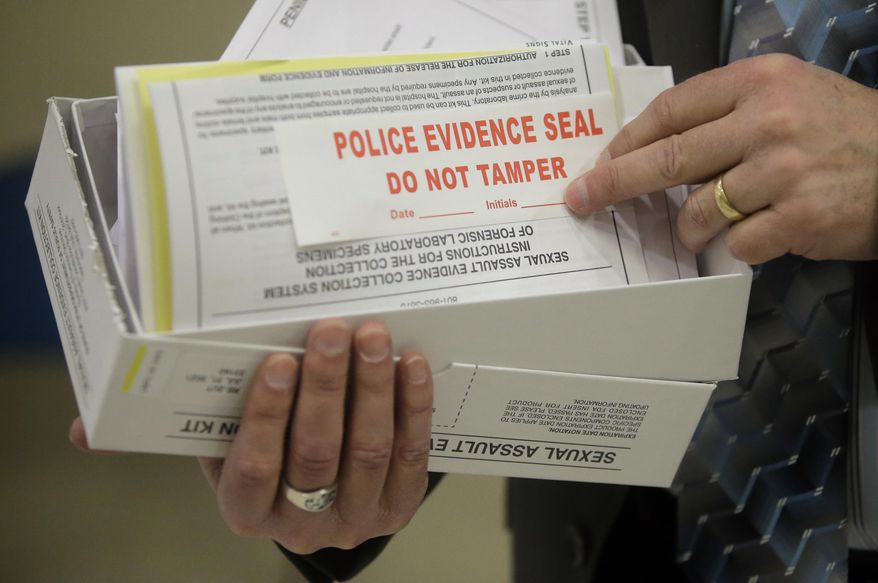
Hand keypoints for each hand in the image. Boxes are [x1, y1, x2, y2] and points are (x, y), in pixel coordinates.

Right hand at [199, 319, 432, 553]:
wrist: (319, 493)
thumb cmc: (272, 451)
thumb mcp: (238, 440)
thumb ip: (242, 407)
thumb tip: (262, 346)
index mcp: (247, 510)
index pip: (256, 466)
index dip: (268, 413)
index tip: (280, 361)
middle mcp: (300, 526)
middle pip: (317, 452)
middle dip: (325, 385)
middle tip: (332, 332)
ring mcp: (354, 520)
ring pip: (367, 450)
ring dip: (372, 386)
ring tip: (372, 339)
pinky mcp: (398, 507)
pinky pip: (409, 454)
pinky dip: (412, 405)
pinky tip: (412, 366)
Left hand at [564, 54, 877, 263]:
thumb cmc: (847, 131)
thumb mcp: (790, 96)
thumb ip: (728, 114)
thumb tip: (659, 148)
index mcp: (759, 82)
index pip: (671, 110)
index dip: (627, 140)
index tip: (601, 161)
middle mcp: (768, 120)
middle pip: (667, 158)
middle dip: (614, 182)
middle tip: (584, 198)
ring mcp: (782, 170)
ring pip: (697, 210)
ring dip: (686, 228)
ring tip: (695, 229)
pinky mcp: (798, 216)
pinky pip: (737, 242)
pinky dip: (733, 246)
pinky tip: (751, 235)